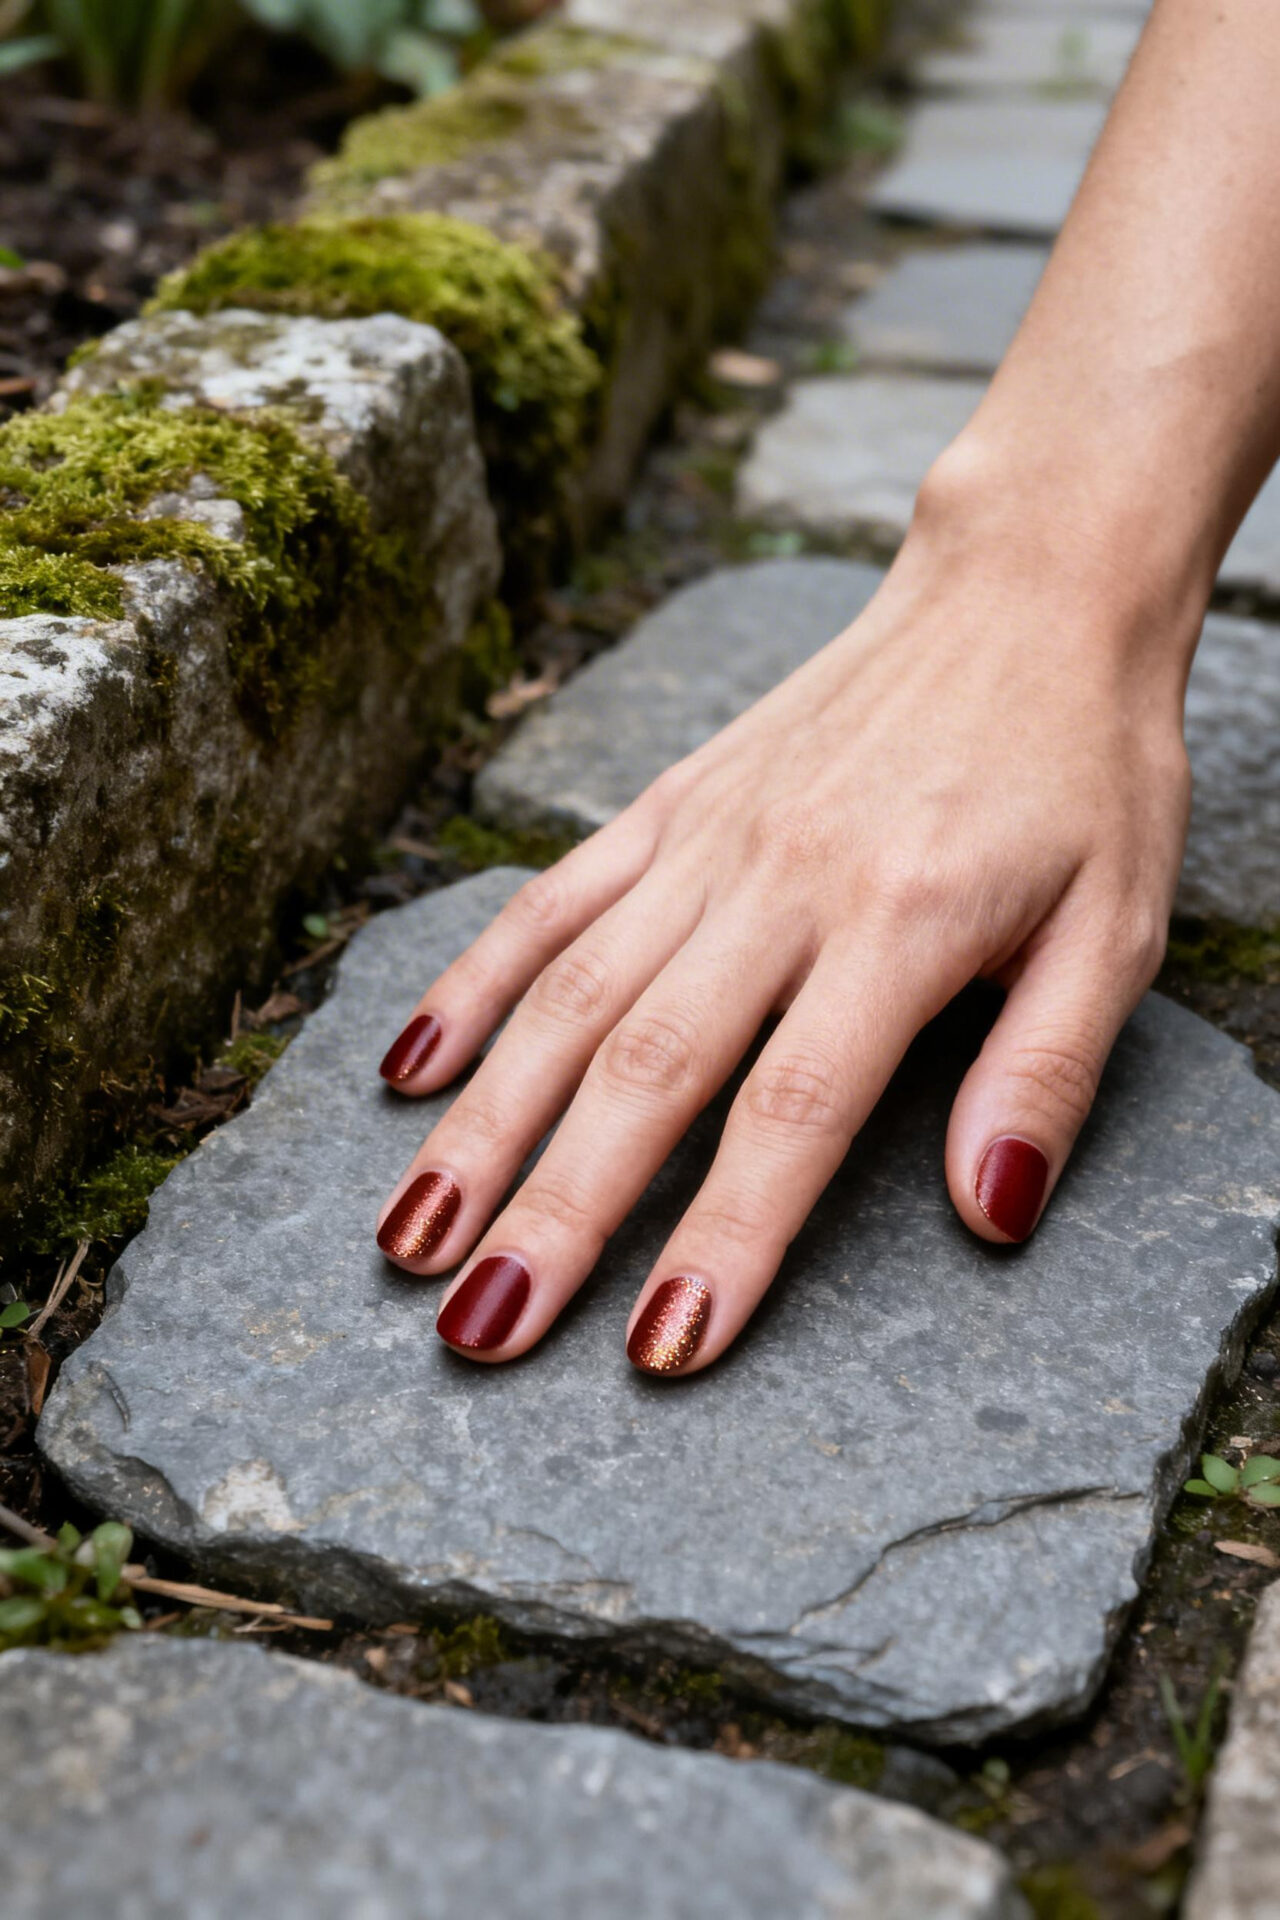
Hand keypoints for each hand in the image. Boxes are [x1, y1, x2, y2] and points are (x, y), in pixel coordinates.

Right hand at [374, 457, 1193, 1373]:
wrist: (1022, 591)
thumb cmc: (1083, 769)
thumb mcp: (1120, 923)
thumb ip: (1046, 1071)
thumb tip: (990, 1217)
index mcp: (903, 921)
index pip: (793, 1109)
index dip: (724, 1236)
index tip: (659, 1346)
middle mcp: (782, 880)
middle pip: (646, 1068)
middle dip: (555, 1211)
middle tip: (478, 1330)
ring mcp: (709, 838)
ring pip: (570, 996)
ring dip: (485, 1124)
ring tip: (411, 1237)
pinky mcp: (669, 805)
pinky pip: (552, 902)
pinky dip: (473, 986)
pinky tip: (411, 1073)